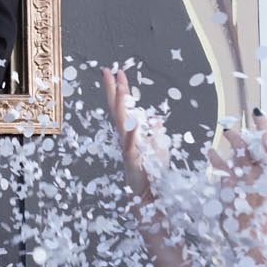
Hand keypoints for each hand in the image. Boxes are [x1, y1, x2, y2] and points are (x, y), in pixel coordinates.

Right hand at [101, 66, 166, 201]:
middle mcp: (126, 138)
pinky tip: (134, 123)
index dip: (121, 89)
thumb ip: (155, 134)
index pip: (124, 107)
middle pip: (117, 109)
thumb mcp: (158, 149)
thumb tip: (157, 122)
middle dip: (113, 90)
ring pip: (121, 122)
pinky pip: (131, 146)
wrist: (150, 197)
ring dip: (119, 104)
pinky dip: (132, 135)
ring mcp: (127, 148)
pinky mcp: (132, 161)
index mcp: (132, 134)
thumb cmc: (153, 174)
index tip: (118, 72)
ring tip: (118, 87)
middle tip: (108, 70)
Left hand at [206, 109, 266, 237]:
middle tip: (257, 111)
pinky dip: (215, 157)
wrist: (254, 241)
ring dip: (235, 138)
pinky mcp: (233, 188)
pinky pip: (222, 167)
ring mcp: (251, 182)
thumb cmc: (263, 216)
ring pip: (244, 153)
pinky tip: (209, 150)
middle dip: (263, 127)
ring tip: (227, 129)